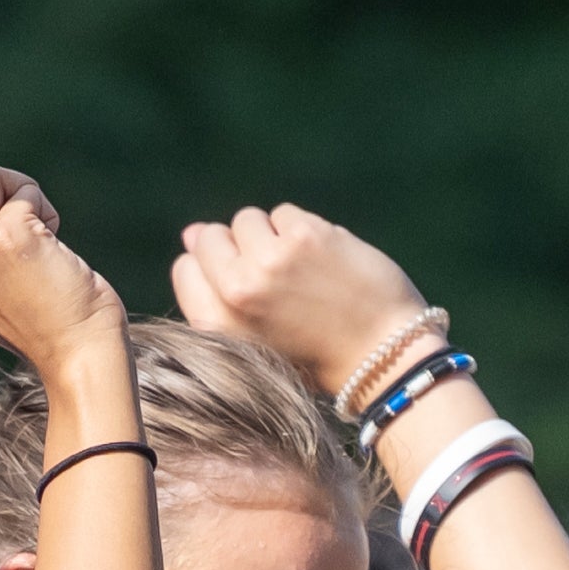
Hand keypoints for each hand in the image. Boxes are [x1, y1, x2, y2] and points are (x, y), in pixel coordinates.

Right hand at [167, 203, 432, 405]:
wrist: (383, 355)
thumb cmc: (316, 353)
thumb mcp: (252, 339)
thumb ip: (218, 292)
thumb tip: (193, 232)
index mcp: (215, 326)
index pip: (185, 268)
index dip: (212, 270)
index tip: (246, 287)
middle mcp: (235, 293)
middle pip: (209, 238)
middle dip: (238, 250)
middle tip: (278, 281)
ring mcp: (268, 260)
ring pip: (247, 220)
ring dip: (270, 236)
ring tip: (301, 271)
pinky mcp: (302, 236)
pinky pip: (284, 214)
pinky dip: (302, 229)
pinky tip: (323, 259)